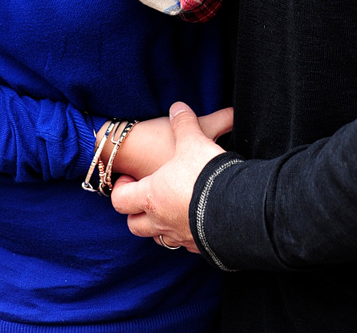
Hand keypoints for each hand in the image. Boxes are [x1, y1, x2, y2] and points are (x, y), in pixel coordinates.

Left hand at [110, 101, 226, 251]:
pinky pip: (185, 244)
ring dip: (160, 225)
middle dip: (136, 212)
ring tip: (170, 208)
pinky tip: (196, 220)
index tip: (130, 178)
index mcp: (152, 195)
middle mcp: (160, 220)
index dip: (121, 189)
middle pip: (135, 225)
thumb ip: (183, 123)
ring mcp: (180, 237)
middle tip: (147, 196)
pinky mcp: (200, 247)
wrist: (236, 210)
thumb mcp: (194, 140)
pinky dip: (185, 233)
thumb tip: (178, 107)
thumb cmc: (204, 175)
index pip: (120, 200)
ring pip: (159, 238)